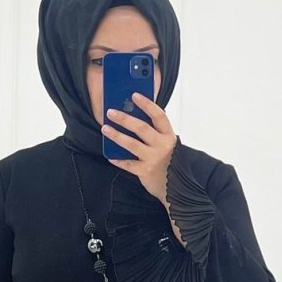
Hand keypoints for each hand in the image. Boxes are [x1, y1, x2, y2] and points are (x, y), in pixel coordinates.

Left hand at [101, 92, 177, 208]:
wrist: (176, 186)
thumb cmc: (168, 160)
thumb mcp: (165, 142)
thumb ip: (154, 131)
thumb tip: (133, 114)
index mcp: (168, 135)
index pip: (159, 116)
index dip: (147, 104)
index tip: (134, 95)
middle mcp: (162, 145)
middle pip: (142, 128)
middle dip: (125, 119)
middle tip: (111, 112)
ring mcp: (153, 159)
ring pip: (132, 144)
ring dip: (117, 136)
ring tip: (105, 128)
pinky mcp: (145, 171)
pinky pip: (128, 164)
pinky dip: (118, 160)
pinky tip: (110, 156)